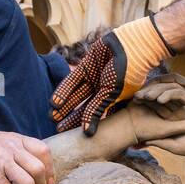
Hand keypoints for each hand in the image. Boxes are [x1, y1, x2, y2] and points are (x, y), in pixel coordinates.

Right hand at [0, 130, 53, 183]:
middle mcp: (11, 150)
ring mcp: (1, 164)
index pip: (43, 151)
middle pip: (38, 169)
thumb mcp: (1, 141)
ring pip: (27, 183)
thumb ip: (18, 151)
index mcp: (16, 140)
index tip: (50, 183)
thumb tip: (35, 170)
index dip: (50, 169)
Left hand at [50, 17, 171, 133]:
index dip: (85, 126)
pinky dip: (63, 91)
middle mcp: (102, 91)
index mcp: (113, 100)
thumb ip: (96, 111)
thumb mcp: (110, 94)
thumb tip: (87, 133)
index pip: (96, 117)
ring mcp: (94, 78)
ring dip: (65, 106)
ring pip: (76, 95)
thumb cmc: (127, 73)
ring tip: (52, 117)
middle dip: (71, 118)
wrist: (131, 45)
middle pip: (83, 108)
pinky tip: (54, 102)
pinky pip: (72, 81)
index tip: (74, 138)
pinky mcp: (86, 66)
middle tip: (58, 130)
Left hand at [131, 75, 184, 160]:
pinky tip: (160, 100)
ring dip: (156, 92)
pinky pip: (178, 92)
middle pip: (158, 94)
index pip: (153, 104)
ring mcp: (182, 102)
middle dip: (147, 94)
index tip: (133, 105)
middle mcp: (173, 106)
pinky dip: (168, 94)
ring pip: (167, 90)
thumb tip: (140, 142)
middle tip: (136, 97)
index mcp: (167, 115)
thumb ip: (157, 141)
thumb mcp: (169, 145)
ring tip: (146, 97)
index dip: (143, 103)